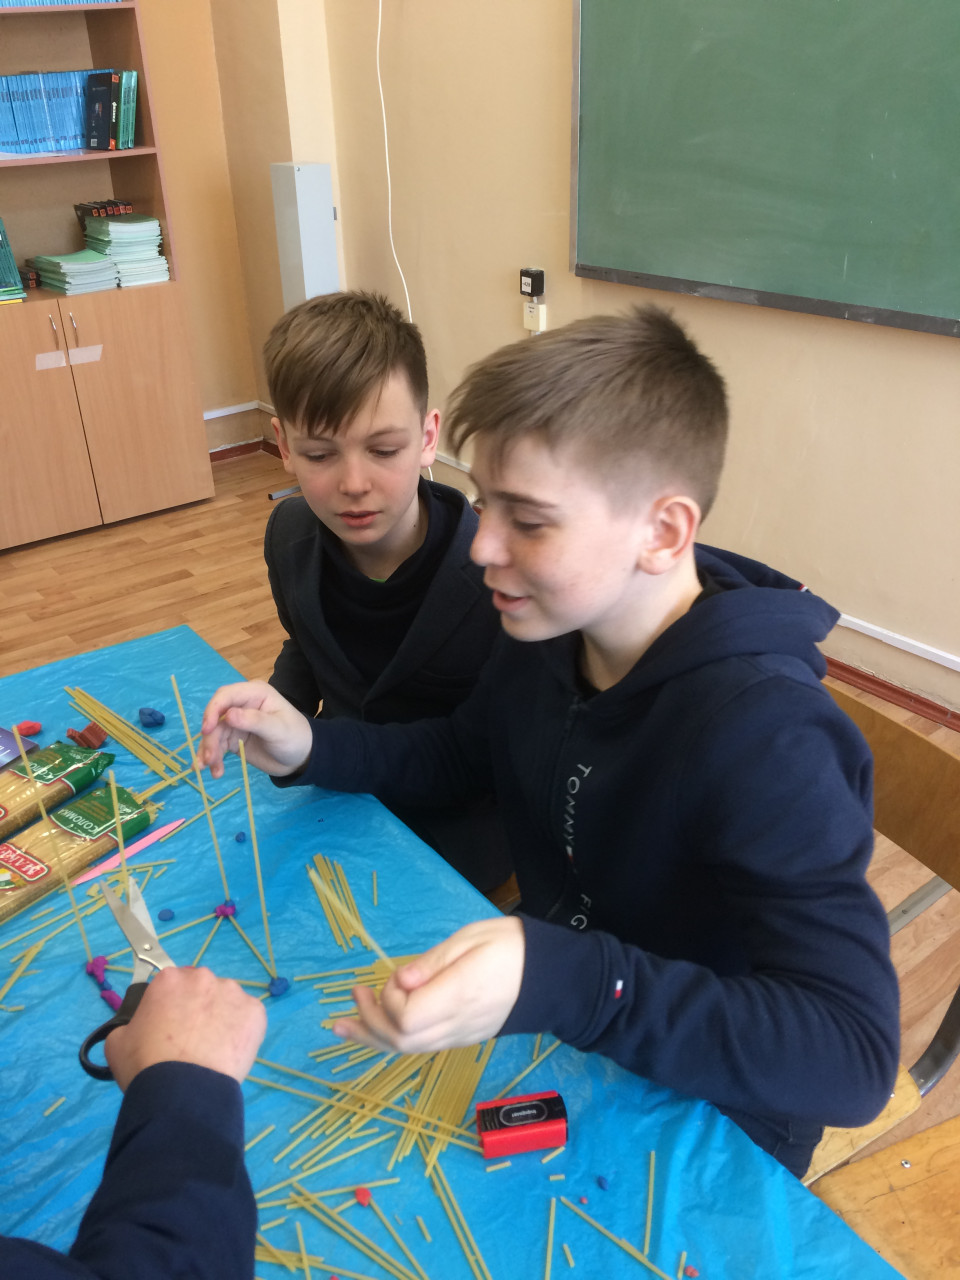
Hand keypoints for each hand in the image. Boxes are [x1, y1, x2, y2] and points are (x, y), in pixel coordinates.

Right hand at [105, 967, 266, 1090]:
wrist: (181, 1093)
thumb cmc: (145, 1065)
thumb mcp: (118, 1041)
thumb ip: (129, 1024)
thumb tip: (140, 1026)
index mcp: (169, 979)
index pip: (171, 985)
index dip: (170, 1006)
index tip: (169, 1026)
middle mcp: (203, 977)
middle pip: (201, 989)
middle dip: (197, 1009)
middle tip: (189, 1040)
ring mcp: (233, 993)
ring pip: (226, 1002)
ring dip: (220, 1018)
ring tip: (210, 1051)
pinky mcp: (255, 1012)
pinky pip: (247, 1018)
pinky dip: (241, 1032)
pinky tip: (228, 1054)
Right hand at [199, 680, 312, 778]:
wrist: (301, 757)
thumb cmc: (295, 737)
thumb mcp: (278, 730)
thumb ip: (255, 721)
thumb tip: (229, 715)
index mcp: (254, 694)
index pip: (226, 696)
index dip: (212, 710)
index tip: (207, 730)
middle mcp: (241, 705)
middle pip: (216, 717)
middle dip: (209, 738)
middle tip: (209, 759)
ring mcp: (235, 722)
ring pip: (213, 734)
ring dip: (208, 751)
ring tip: (211, 769)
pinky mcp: (233, 738)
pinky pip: (216, 746)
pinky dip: (212, 758)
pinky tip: (215, 772)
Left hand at [332, 917, 524, 1053]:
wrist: (547, 975)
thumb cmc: (509, 947)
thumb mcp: (470, 940)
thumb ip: (432, 963)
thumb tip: (399, 979)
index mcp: (459, 997)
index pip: (408, 1018)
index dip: (391, 999)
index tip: (397, 976)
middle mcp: (456, 1025)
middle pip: (402, 1041)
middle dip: (370, 1022)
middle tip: (356, 994)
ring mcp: (458, 1037)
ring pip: (407, 1050)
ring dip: (372, 1037)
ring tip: (342, 1026)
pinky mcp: (459, 1038)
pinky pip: (419, 1046)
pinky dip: (391, 1039)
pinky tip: (373, 1030)